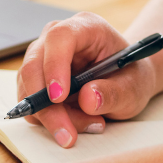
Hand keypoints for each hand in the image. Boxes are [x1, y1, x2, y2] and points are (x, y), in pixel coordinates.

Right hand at [17, 12, 159, 147]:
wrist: (126, 81)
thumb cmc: (130, 77)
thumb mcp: (134, 87)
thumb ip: (115, 92)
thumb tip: (87, 99)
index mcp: (86, 28)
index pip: (60, 37)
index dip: (54, 65)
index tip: (58, 97)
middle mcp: (57, 38)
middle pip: (34, 66)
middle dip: (48, 107)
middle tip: (68, 135)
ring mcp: (43, 58)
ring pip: (29, 90)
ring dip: (54, 117)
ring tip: (91, 123)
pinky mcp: (36, 79)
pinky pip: (32, 104)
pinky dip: (51, 120)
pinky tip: (79, 121)